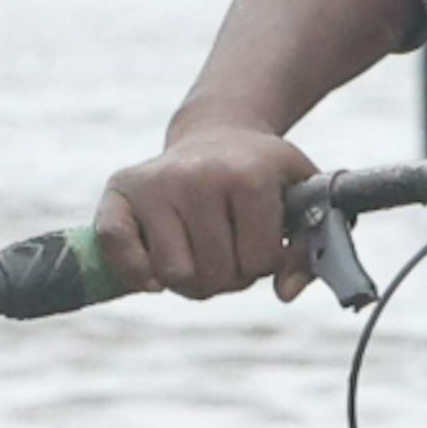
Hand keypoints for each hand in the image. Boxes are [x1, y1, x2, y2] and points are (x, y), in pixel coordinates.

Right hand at [100, 120, 319, 300]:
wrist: (217, 134)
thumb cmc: (262, 176)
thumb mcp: (300, 198)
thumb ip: (307, 249)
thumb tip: (286, 293)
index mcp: (248, 175)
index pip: (259, 262)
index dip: (263, 262)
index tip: (259, 237)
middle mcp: (196, 176)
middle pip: (215, 275)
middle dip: (227, 273)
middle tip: (227, 243)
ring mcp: (154, 183)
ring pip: (174, 277)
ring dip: (190, 277)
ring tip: (198, 247)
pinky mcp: (119, 191)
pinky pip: (119, 253)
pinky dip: (136, 272)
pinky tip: (154, 267)